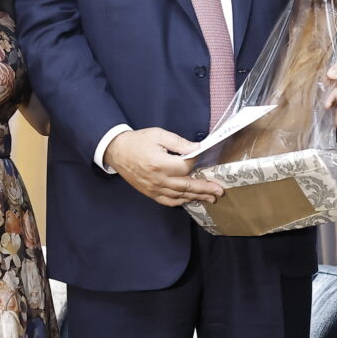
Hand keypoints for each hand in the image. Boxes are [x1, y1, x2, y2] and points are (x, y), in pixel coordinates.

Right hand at [104, 128, 223, 206]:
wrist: (117, 151)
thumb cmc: (138, 141)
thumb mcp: (159, 135)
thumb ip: (179, 143)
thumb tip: (197, 149)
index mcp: (161, 164)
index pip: (186, 167)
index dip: (195, 161)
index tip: (199, 155)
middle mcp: (159, 179)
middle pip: (187, 186)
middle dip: (205, 189)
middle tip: (219, 191)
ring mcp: (154, 188)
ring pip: (179, 196)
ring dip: (196, 197)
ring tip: (211, 199)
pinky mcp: (150, 193)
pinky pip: (168, 201)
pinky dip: (180, 202)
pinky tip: (190, 200)